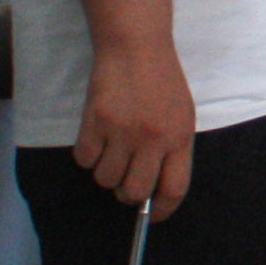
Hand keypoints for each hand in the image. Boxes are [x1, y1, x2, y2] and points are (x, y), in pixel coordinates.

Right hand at [76, 36, 197, 211]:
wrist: (137, 48)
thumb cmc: (162, 83)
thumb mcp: (181, 117)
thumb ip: (171, 151)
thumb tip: (155, 189)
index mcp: (180, 138)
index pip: (174, 189)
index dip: (162, 209)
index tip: (151, 215)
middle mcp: (153, 138)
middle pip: (135, 192)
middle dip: (127, 194)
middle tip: (125, 180)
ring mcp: (122, 131)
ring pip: (106, 179)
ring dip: (106, 173)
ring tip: (112, 151)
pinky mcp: (95, 122)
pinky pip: (84, 160)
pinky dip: (87, 156)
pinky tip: (96, 137)